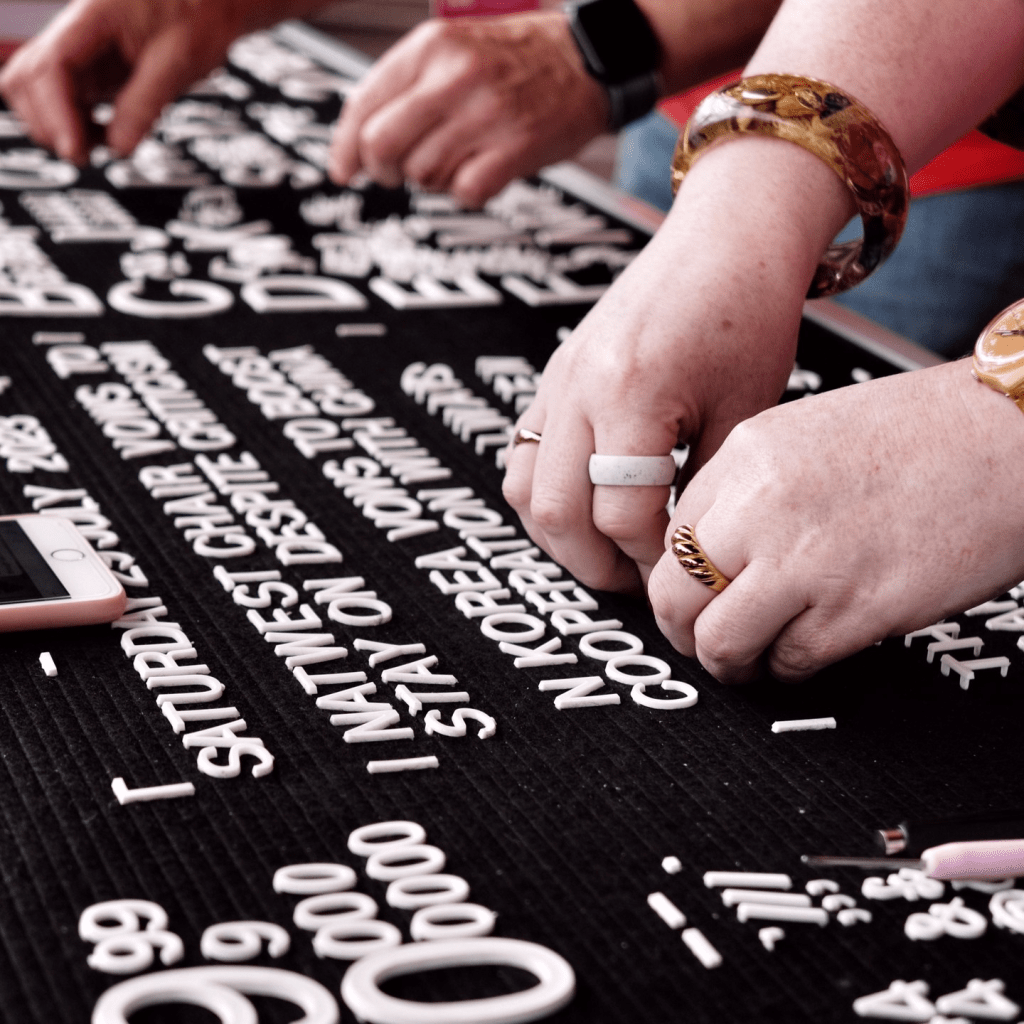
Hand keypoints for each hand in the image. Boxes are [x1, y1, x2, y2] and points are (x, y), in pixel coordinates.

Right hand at [0, 0, 247, 163]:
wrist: (215, 1)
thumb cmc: (202, 12)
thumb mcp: (180, 60)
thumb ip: (146, 103)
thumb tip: (119, 147)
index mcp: (94, 18)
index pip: (51, 66)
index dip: (56, 113)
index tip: (75, 148)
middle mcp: (79, 33)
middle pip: (28, 78)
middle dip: (48, 121)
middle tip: (83, 153)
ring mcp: (86, 52)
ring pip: (40, 90)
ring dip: (58, 124)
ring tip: (96, 146)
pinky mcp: (99, 69)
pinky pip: (69, 98)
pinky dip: (77, 123)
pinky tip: (104, 135)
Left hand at [328, 11, 608, 207]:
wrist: (591, 60)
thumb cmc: (518, 61)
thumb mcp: (455, 49)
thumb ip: (408, 86)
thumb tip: (357, 141)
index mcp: (431, 45)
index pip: (363, 104)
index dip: (345, 148)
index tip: (343, 172)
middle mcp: (454, 75)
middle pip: (381, 145)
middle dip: (381, 170)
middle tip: (396, 174)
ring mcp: (487, 113)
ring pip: (422, 174)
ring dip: (431, 180)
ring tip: (457, 160)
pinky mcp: (516, 148)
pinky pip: (464, 192)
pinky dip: (466, 193)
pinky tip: (481, 173)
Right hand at [502, 136, 848, 594]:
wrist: (725, 239)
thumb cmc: (749, 315)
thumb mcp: (742, 415)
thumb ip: (702, 488)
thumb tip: (682, 554)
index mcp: (631, 397)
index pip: (620, 517)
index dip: (651, 561)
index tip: (682, 572)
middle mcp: (578, 390)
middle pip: (555, 514)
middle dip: (595, 564)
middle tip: (638, 582)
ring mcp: (557, 381)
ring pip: (522, 489)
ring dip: (559, 534)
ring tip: (609, 549)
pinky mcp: (554, 376)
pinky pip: (523, 452)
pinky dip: (548, 492)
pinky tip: (590, 502)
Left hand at [648, 359, 1023, 682]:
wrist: (1010, 438)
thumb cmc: (925, 434)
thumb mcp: (807, 435)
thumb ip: (750, 489)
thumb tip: (713, 551)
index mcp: (747, 455)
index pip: (672, 538)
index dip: (679, 579)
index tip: (690, 597)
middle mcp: (763, 507)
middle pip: (675, 595)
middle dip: (681, 630)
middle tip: (700, 640)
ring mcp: (806, 561)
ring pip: (720, 641)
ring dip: (727, 662)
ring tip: (746, 660)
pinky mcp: (855, 610)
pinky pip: (788, 660)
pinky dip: (785, 668)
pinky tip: (800, 654)